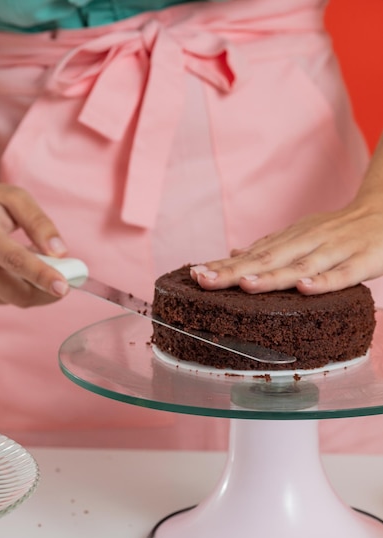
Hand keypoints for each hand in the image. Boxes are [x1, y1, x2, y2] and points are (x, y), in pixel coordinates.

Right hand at [0, 180, 69, 305]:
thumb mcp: (13, 199)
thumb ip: (39, 222)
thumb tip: (60, 252)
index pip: (15, 260)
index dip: (42, 275)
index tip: (63, 287)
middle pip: (17, 292)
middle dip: (47, 293)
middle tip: (64, 283)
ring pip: (14, 298)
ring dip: (33, 287)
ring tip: (31, 261)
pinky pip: (5, 299)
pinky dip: (20, 287)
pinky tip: (14, 269)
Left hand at [190, 191, 382, 294]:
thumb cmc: (340, 231)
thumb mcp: (302, 234)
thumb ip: (271, 247)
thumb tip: (235, 255)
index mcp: (291, 239)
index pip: (251, 255)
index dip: (223, 265)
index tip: (194, 274)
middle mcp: (307, 243)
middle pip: (267, 259)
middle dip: (233, 271)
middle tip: (202, 279)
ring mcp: (333, 252)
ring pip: (300, 266)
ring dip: (272, 276)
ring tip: (244, 284)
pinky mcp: (361, 262)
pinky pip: (341, 275)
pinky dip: (323, 282)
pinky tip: (304, 289)